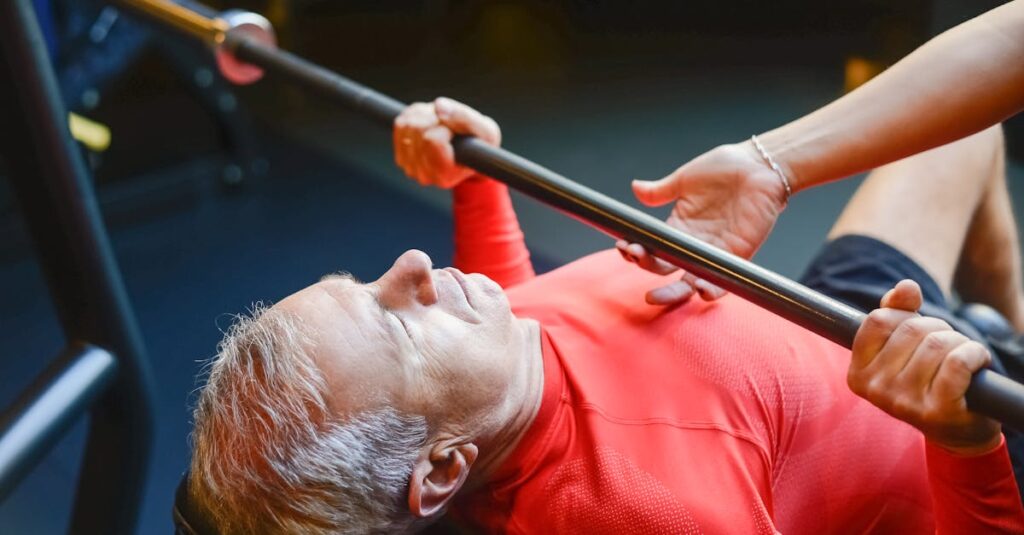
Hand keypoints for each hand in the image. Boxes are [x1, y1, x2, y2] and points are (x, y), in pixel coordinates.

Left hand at [393, 97, 501, 187]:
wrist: (472, 155)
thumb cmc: (481, 146)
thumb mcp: (486, 131)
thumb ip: (465, 118)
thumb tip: (438, 106)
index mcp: (445, 175)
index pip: (432, 140)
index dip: (446, 128)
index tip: (455, 134)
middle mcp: (425, 176)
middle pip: (417, 129)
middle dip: (435, 120)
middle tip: (449, 128)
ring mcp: (410, 167)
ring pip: (407, 125)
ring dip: (425, 117)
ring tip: (441, 126)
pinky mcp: (401, 155)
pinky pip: (400, 124)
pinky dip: (416, 117)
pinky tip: (430, 125)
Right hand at [616, 142, 787, 304]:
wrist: (759, 164)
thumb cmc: (725, 167)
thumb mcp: (685, 179)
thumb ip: (660, 190)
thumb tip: (635, 188)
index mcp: (679, 228)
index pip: (653, 248)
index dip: (636, 250)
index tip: (624, 245)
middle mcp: (694, 245)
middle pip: (666, 269)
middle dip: (647, 269)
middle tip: (634, 258)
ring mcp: (714, 252)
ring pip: (690, 282)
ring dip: (673, 293)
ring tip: (655, 295)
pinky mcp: (737, 255)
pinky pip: (723, 281)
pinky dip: (712, 290)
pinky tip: (699, 291)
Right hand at [849, 279, 1000, 454]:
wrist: (956, 430)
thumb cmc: (927, 381)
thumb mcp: (904, 347)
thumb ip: (898, 312)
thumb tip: (906, 287)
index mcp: (858, 374)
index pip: (878, 320)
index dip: (904, 315)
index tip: (916, 330)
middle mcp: (876, 390)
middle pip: (911, 329)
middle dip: (938, 328)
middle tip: (948, 345)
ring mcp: (904, 403)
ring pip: (937, 344)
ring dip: (960, 342)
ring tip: (963, 356)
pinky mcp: (937, 411)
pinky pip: (957, 363)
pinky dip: (974, 354)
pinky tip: (977, 361)